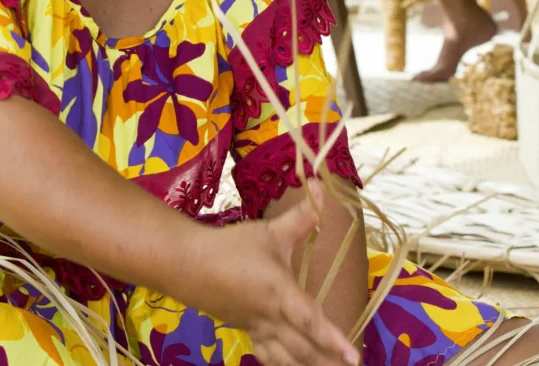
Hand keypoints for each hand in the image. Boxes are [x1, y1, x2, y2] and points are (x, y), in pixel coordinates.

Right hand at [198, 181, 360, 365]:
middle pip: (301, 348)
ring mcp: (256, 327)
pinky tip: (292, 365)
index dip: (333, 339)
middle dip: (326, 360)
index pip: (310, 320)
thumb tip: (323, 189)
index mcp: (279, 293)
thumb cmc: (231, 247)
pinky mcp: (245, 330)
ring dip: (306, 365)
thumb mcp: (269, 230)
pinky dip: (282, 363)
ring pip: (285, 357)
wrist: (186, 264)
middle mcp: (270, 317)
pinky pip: (267, 354)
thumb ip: (301, 216)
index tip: (353, 356)